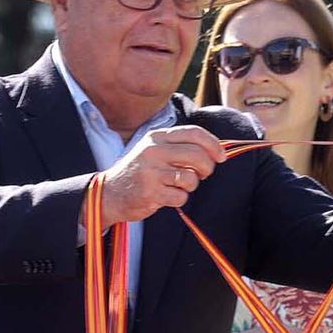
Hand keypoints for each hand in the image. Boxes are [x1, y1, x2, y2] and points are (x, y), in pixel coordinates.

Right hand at [95, 126, 224, 224]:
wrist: (110, 193)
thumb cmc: (140, 172)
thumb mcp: (155, 150)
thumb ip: (180, 147)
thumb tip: (217, 150)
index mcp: (157, 137)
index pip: (194, 133)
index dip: (213, 144)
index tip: (222, 156)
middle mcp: (154, 151)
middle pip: (198, 155)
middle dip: (207, 168)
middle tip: (203, 175)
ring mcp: (151, 171)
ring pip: (191, 178)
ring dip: (191, 186)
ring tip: (176, 186)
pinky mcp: (151, 192)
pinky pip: (181, 197)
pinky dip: (179, 199)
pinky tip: (166, 196)